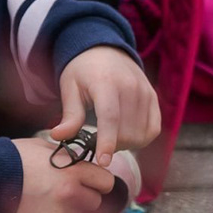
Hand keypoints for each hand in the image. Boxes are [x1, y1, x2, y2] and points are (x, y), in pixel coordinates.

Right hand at [8, 137, 115, 212]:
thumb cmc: (11, 158)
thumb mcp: (43, 147)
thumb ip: (68, 155)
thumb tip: (82, 160)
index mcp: (74, 171)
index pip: (107, 182)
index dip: (99, 183)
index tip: (90, 184)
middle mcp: (71, 194)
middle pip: (95, 203)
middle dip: (84, 200)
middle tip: (65, 195)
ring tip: (49, 206)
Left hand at [55, 47, 159, 166]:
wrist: (105, 50)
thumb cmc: (83, 72)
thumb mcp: (70, 88)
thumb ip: (69, 115)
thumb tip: (58, 137)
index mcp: (106, 82)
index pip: (110, 117)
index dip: (107, 142)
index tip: (103, 162)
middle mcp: (131, 86)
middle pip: (126, 131)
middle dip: (112, 145)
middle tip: (97, 141)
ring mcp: (146, 92)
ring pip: (141, 133)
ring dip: (126, 144)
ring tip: (111, 136)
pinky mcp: (154, 98)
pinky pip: (154, 129)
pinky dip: (142, 139)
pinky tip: (127, 136)